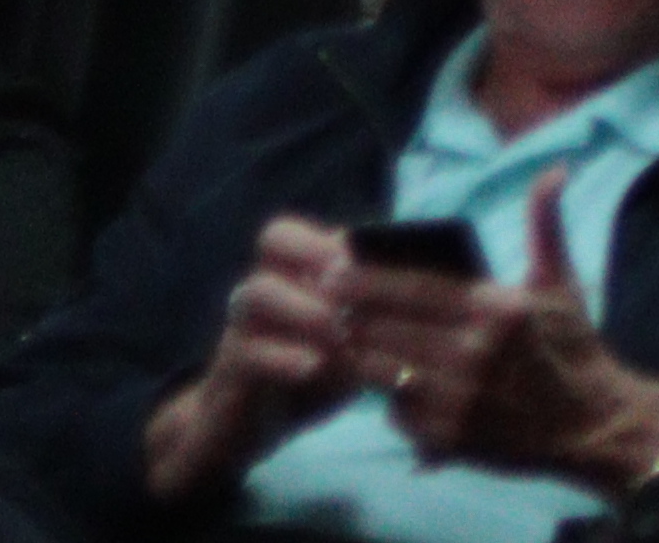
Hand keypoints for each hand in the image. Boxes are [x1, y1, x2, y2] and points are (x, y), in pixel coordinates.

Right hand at [144, 216, 370, 501]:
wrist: (249, 429)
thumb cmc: (311, 376)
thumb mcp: (348, 344)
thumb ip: (374, 317)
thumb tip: (429, 295)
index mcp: (294, 273)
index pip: (304, 228)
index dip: (335, 234)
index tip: (369, 255)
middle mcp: (264, 288)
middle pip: (274, 238)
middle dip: (313, 250)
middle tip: (347, 277)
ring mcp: (241, 326)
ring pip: (256, 291)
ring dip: (303, 306)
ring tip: (339, 331)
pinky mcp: (229, 369)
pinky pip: (246, 350)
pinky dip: (284, 356)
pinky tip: (312, 367)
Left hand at [343, 168, 658, 490]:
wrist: (590, 425)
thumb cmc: (571, 347)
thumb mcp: (560, 282)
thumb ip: (545, 225)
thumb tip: (554, 170)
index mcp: (499, 308)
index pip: (415, 289)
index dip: (367, 280)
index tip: (330, 268)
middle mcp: (476, 353)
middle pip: (389, 329)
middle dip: (348, 313)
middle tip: (317, 298)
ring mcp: (459, 398)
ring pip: (383, 370)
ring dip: (357, 353)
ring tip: (337, 335)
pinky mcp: (449, 437)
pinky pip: (397, 412)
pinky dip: (385, 397)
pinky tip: (379, 380)